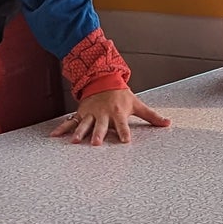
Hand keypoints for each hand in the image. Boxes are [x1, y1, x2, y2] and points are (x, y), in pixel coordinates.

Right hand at [50, 88, 171, 145]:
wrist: (103, 80)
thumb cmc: (121, 95)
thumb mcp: (137, 104)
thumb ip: (152, 116)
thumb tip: (168, 123)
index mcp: (118, 112)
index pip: (123, 125)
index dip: (124, 132)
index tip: (126, 140)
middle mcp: (103, 114)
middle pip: (101, 126)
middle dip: (98, 134)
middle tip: (96, 143)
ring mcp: (91, 114)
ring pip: (84, 124)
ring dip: (79, 133)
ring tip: (74, 142)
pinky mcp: (81, 114)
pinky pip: (70, 122)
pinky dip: (61, 129)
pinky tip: (54, 136)